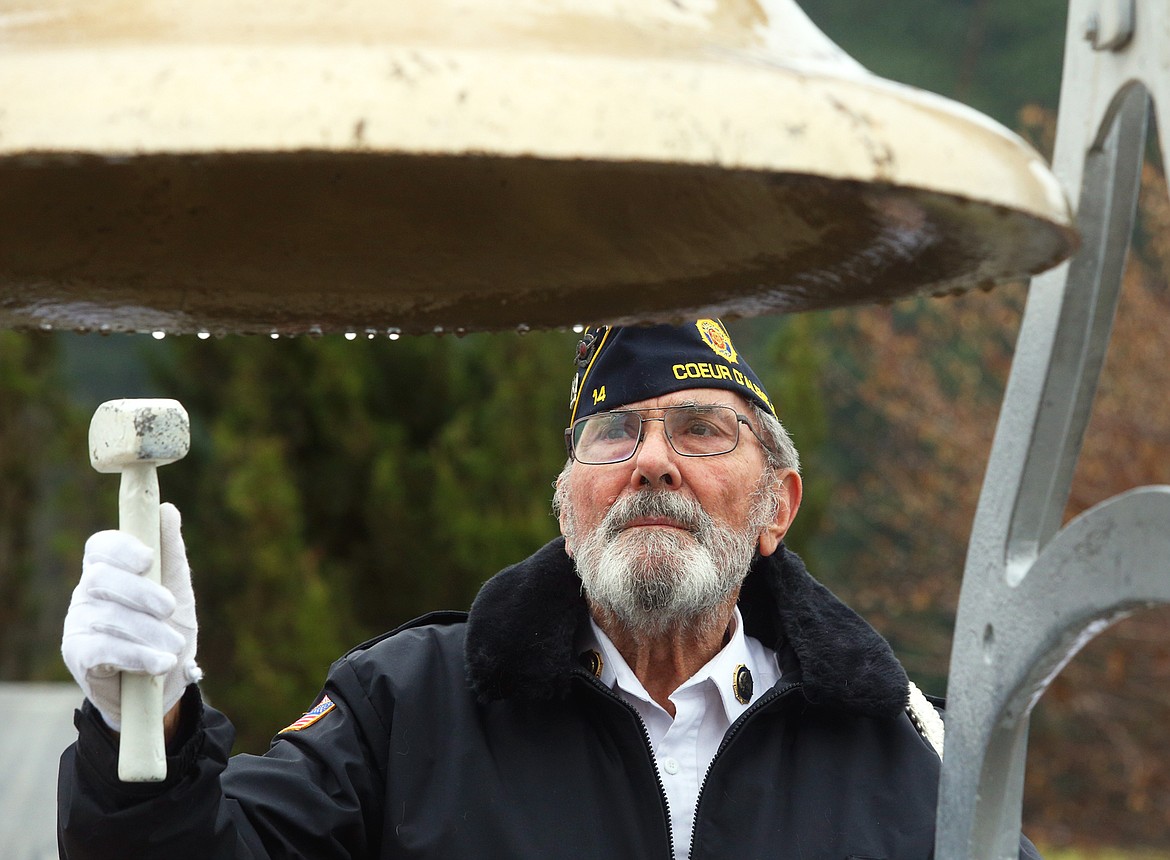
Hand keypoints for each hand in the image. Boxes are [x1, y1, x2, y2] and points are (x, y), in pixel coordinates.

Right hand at [62, 502, 201, 731]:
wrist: (165, 684)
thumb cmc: (169, 630)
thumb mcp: (179, 591)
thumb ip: (172, 554)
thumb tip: (167, 510)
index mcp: (111, 569)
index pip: (101, 546)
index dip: (121, 548)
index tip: (148, 559)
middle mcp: (88, 592)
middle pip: (102, 578)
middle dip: (142, 593)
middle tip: (170, 609)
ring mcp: (78, 622)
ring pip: (106, 616)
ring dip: (148, 633)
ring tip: (173, 649)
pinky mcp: (78, 654)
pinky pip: (101, 648)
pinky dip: (137, 655)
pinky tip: (160, 663)